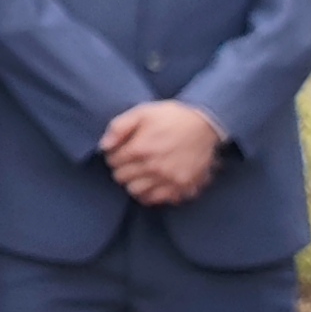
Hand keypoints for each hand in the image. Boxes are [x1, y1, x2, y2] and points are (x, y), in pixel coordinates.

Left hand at [99, 99, 225, 205]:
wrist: (206, 124)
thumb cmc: (172, 116)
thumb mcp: (143, 112)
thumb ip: (119, 127)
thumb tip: (104, 146)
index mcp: (140, 148)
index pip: (112, 162)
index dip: (114, 155)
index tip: (122, 151)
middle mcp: (153, 167)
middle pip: (121, 178)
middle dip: (122, 169)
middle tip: (131, 162)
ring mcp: (168, 179)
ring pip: (136, 192)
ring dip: (134, 183)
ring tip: (141, 173)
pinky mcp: (182, 187)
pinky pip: (157, 200)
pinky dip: (152, 194)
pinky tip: (153, 183)